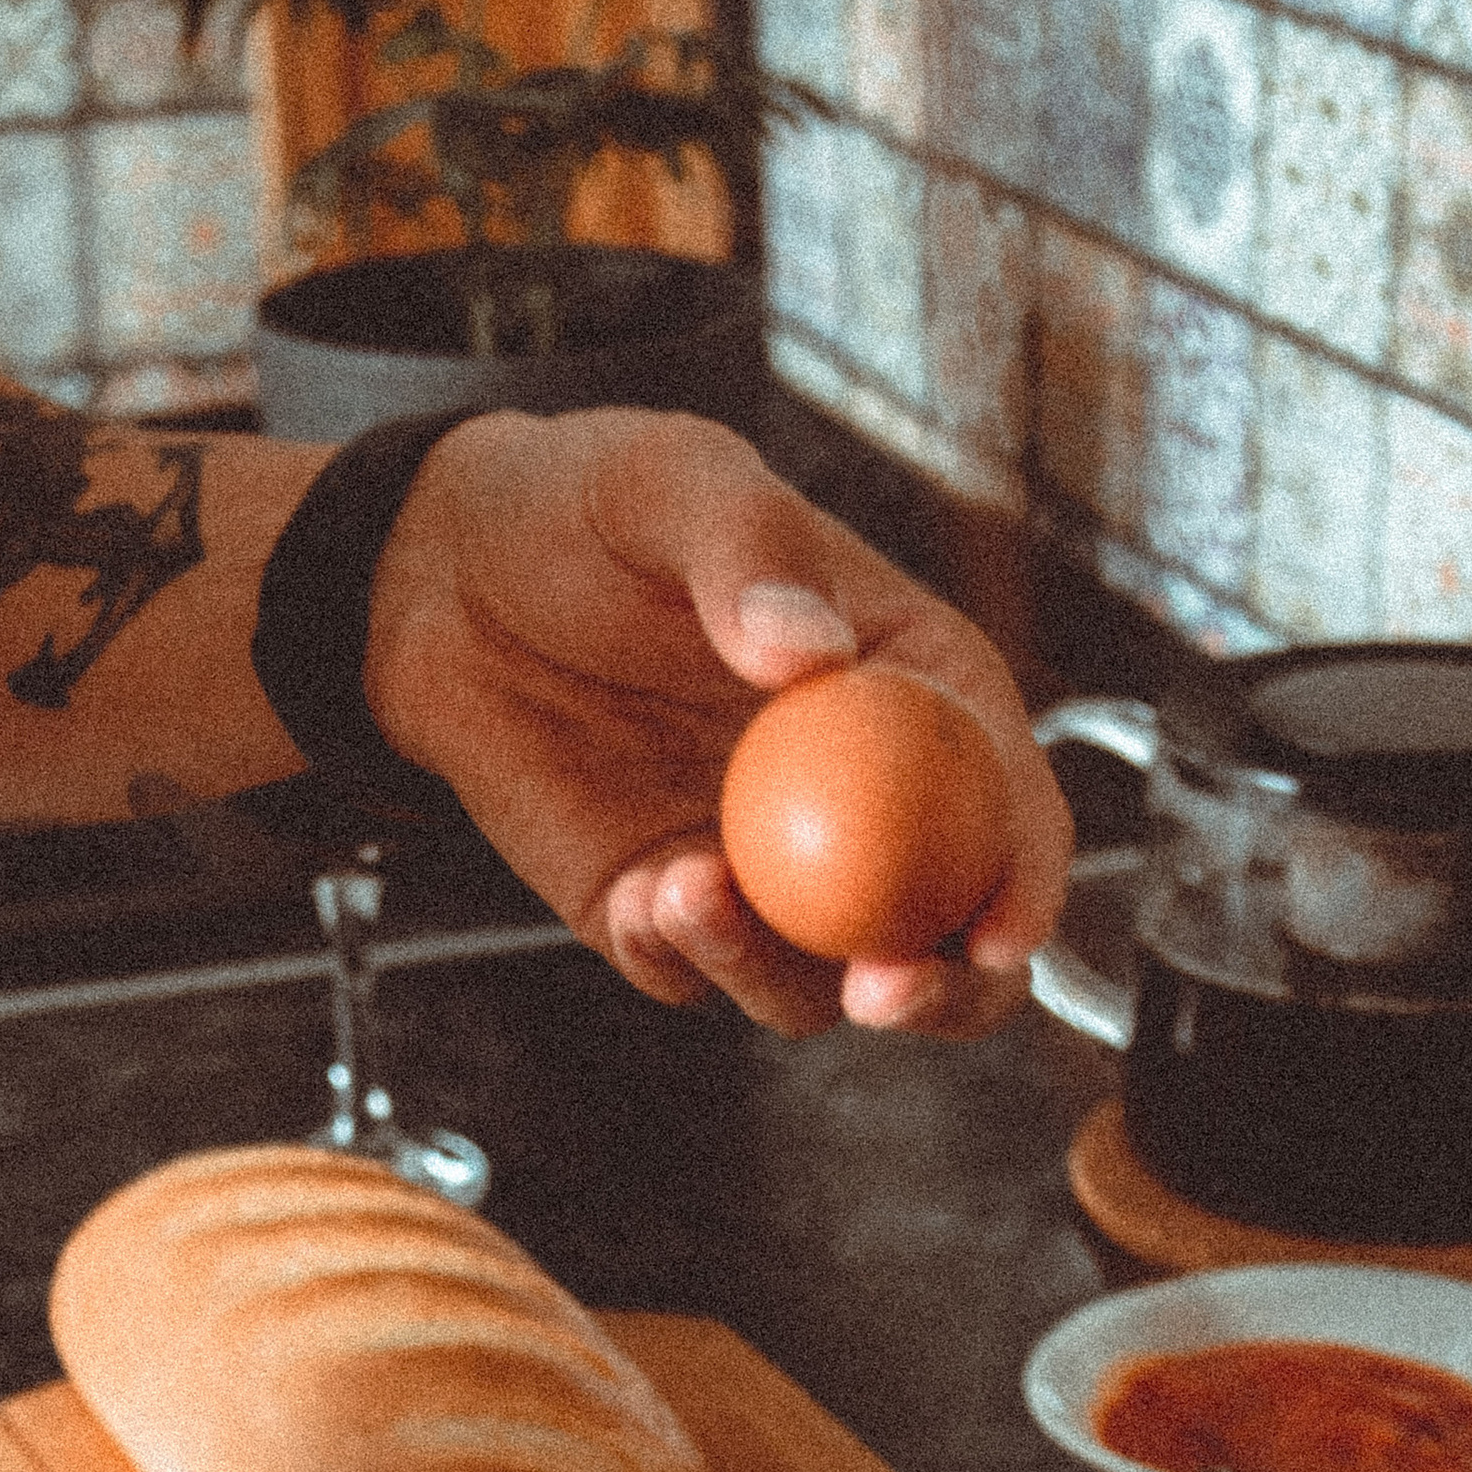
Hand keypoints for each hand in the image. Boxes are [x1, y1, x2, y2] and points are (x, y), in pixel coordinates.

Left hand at [363, 409, 1071, 1040]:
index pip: (1011, 804)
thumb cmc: (588, 503)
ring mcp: (765, 871)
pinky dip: (676, 958)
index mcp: (917, 690)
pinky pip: (693, 973)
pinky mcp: (665, 910)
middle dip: (942, 993)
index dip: (1026, 880)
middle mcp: (863, 800)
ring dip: (770, 971)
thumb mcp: (671, 477)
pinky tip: (633, 896)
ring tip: (681, 890)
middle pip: (948, 938)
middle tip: (879, 991)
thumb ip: (748, 544)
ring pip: (816, 982)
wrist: (445, 577)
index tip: (998, 933)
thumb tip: (810, 653)